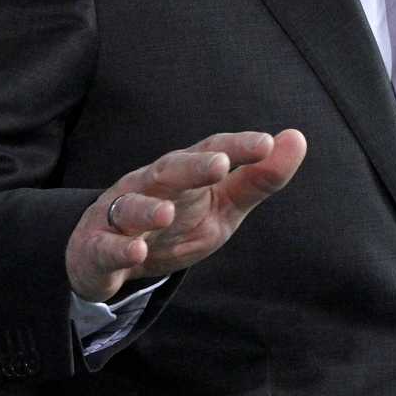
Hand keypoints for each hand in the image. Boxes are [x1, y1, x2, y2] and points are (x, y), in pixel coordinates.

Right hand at [65, 129, 307, 302]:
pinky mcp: (98, 248)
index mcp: (185, 173)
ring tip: (167, 213)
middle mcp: (150, 185)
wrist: (112, 258)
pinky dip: (120, 248)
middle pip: (169, 170)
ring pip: (130, 206)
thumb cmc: (177, 223)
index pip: (212, 152)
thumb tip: (297, 138)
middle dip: (192, 166)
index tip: (267, 144)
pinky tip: (136, 250)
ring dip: (148, 209)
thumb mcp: (223, 205)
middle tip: (220, 164)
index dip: (238, 147)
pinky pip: (106, 247)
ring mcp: (120, 214)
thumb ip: (258, 178)